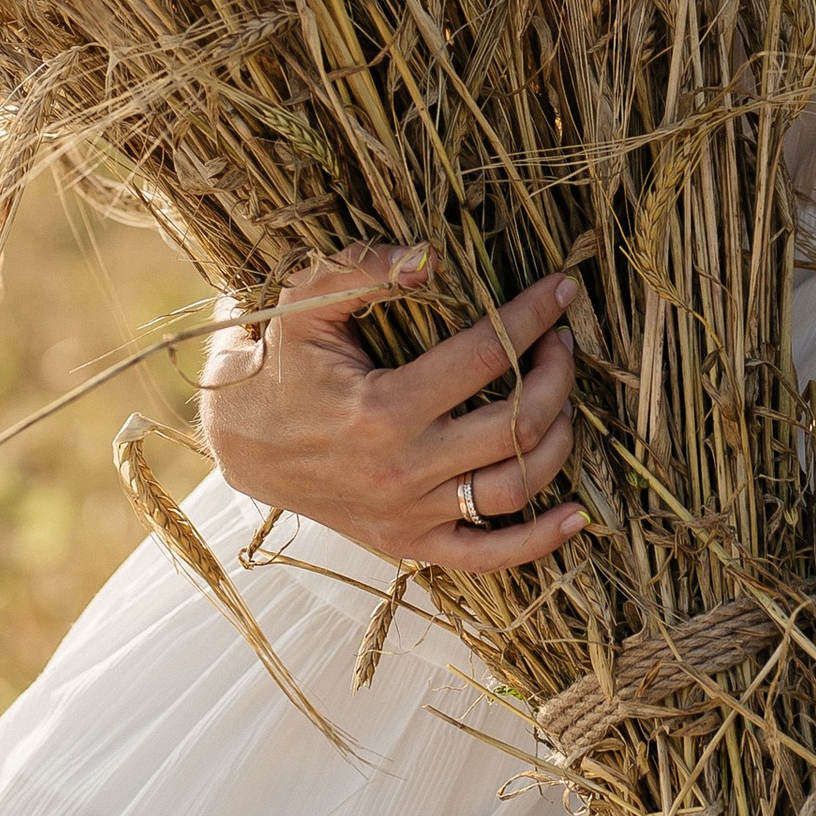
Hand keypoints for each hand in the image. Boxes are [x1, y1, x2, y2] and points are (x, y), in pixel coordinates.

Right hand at [197, 243, 585, 570]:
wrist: (239, 444)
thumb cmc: (278, 363)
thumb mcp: (306, 304)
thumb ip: (365, 271)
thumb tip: (433, 258)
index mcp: (382, 408)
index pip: (485, 357)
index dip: (533, 317)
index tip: (562, 289)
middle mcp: (402, 468)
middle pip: (517, 423)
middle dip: (556, 373)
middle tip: (563, 340)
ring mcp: (409, 514)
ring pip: (516, 486)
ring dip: (559, 438)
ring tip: (564, 397)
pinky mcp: (409, 543)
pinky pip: (487, 557)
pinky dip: (538, 543)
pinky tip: (577, 518)